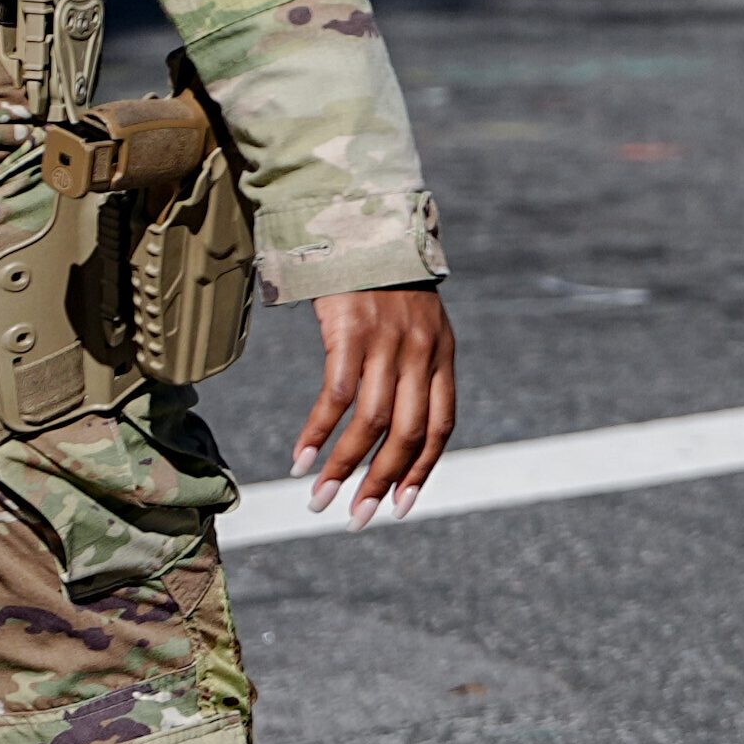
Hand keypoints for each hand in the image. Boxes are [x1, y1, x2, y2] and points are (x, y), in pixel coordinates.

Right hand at [292, 285, 457, 518]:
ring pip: (371, 422)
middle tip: (357, 518)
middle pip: (408, 433)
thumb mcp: (417, 326)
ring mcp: (387, 342)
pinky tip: (300, 458)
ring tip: (318, 498)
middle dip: (382, 482)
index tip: (402, 507)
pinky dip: (317, 432)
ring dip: (342, 467)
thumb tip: (399, 429)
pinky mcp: (350, 331)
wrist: (363, 226)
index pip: (441, 427)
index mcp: (443, 356)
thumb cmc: (385, 285)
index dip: (422, 470)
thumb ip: (416, 371)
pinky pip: (336, 396)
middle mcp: (422, 352)